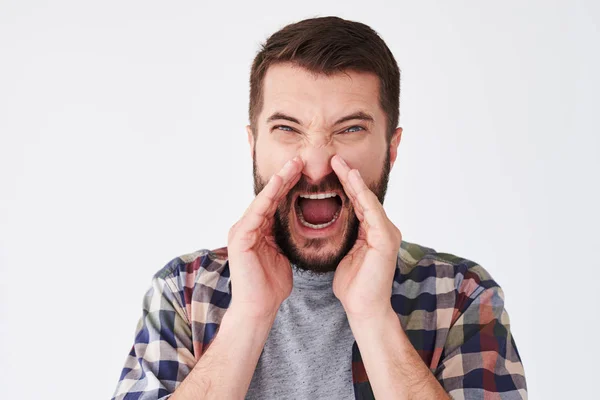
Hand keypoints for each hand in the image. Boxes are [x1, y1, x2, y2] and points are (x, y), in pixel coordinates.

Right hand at [227, 156, 303, 319]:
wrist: (258, 308)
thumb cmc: (271, 286)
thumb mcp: (283, 255)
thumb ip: (285, 238)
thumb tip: (298, 227)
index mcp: (258, 230)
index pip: (275, 202)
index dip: (289, 185)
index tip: (304, 171)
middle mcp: (247, 226)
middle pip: (268, 196)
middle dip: (284, 177)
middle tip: (299, 159)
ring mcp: (241, 231)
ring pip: (262, 200)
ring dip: (278, 181)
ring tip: (292, 165)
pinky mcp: (240, 238)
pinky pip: (256, 212)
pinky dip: (267, 197)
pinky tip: (278, 183)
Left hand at [331, 155, 401, 319]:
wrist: (365, 309)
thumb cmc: (354, 287)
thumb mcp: (344, 255)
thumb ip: (344, 238)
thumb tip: (330, 226)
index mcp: (373, 232)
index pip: (357, 203)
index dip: (345, 186)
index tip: (331, 170)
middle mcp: (383, 229)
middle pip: (364, 197)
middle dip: (349, 176)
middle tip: (334, 158)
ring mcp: (387, 233)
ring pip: (368, 200)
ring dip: (354, 180)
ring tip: (340, 163)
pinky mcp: (385, 239)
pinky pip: (371, 212)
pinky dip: (361, 195)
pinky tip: (351, 181)